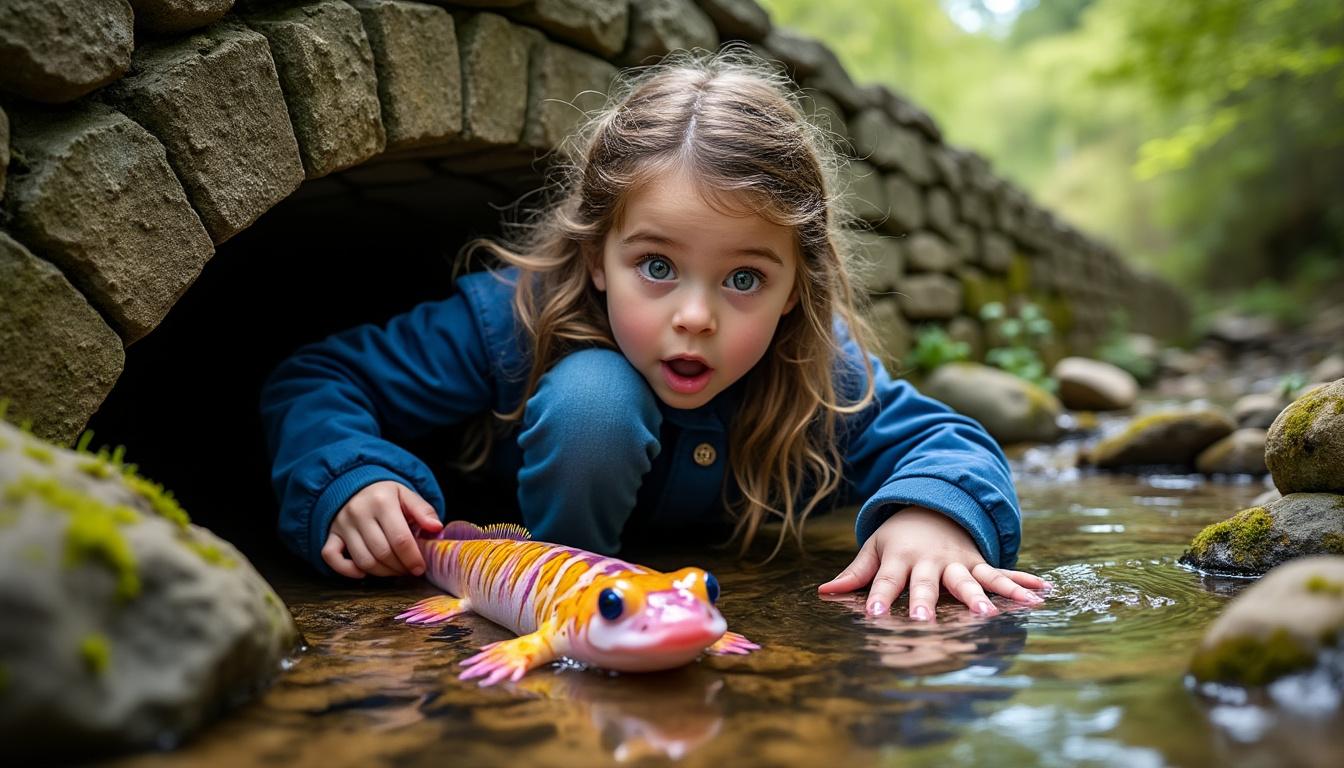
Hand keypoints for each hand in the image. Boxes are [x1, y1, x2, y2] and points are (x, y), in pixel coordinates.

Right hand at [322, 481, 443, 578]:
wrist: (354, 484)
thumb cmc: (385, 495)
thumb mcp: (406, 496)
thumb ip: (424, 511)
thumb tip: (437, 528)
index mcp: (382, 501)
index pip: (400, 539)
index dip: (412, 558)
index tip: (420, 568)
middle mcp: (359, 512)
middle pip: (382, 553)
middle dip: (399, 567)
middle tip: (409, 570)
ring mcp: (342, 524)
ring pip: (362, 560)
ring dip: (382, 573)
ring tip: (394, 570)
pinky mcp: (331, 534)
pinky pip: (331, 557)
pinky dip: (347, 570)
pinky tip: (363, 573)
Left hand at [818, 506, 1048, 619]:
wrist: (934, 505)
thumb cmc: (898, 536)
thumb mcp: (874, 548)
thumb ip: (855, 573)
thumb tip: (824, 592)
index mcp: (900, 557)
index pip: (887, 580)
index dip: (880, 597)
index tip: (875, 615)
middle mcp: (930, 560)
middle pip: (928, 584)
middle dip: (926, 602)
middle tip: (925, 621)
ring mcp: (957, 562)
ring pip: (970, 580)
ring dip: (981, 596)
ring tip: (991, 613)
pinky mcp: (978, 563)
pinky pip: (1000, 573)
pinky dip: (1021, 581)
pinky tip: (1042, 592)